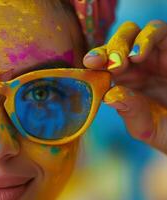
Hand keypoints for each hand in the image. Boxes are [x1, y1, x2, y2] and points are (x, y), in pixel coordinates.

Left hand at [83, 20, 166, 153]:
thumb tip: (110, 95)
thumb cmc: (166, 130)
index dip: (94, 60)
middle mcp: (136, 65)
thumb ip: (130, 111)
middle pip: (115, 43)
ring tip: (121, 63)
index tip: (89, 63)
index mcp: (122, 81)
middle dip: (108, 50)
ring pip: (133, 31)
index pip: (102, 63)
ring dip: (122, 42)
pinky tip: (138, 55)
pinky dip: (146, 37)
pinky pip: (159, 30)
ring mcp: (154, 54)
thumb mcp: (146, 127)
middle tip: (111, 66)